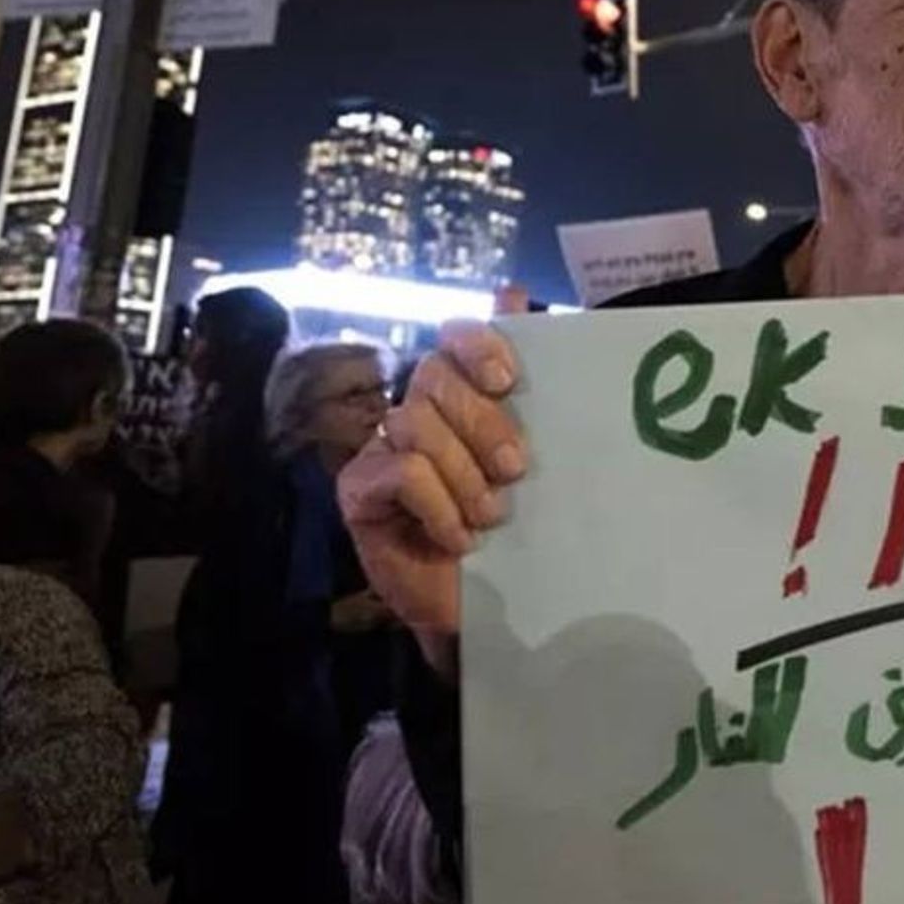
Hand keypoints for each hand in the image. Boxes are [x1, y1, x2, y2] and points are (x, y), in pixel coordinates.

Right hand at [337, 320, 526, 675]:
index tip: (509, 380)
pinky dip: (438, 505)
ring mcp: (381, 449)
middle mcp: (416, 412)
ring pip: (416, 426)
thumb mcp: (544, 459)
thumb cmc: (520, 532)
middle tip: (517, 472)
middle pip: (435, 379)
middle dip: (484, 424)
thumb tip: (518, 295)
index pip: (453, 337)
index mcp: (462, 396)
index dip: (477, 345)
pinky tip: (459, 538)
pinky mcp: (358, 491)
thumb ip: (534, 386)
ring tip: (491, 517)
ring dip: (464, 477)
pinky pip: (399, 472)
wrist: (492, 609)